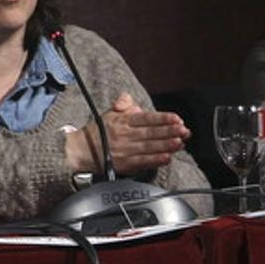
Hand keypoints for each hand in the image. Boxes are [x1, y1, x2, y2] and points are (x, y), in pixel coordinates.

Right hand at [66, 93, 189, 173]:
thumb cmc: (97, 132)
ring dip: (165, 145)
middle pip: (150, 133)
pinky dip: (155, 160)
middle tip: (184, 130)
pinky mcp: (124, 164)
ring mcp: (124, 151)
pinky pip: (142, 162)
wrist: (80, 151)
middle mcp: (124, 135)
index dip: (162, 118)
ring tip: (179, 143)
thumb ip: (122, 104)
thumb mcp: (109, 113)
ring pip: (148, 147)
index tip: (176, 118)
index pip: (145, 118)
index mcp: (122, 121)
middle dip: (169, 131)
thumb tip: (129, 98)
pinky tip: (166, 158)